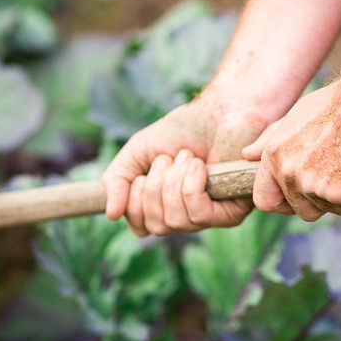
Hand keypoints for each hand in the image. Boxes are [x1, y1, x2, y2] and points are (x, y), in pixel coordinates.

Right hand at [101, 93, 267, 235]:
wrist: (221, 113)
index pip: (140, 227)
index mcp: (163, 206)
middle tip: (169, 159)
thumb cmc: (184, 130)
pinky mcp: (230, 214)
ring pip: (175, 220)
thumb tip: (111, 215)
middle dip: (155, 186)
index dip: (135, 202)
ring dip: (174, 182)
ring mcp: (208, 218)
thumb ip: (118, 179)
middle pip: (156, 226)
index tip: (144, 174)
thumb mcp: (140, 150)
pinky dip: (191, 185)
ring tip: (187, 157)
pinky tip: (199, 167)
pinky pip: (198, 214)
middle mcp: (185, 217)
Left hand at [241, 70, 340, 220]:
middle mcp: (291, 174)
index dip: (283, 204)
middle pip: (305, 211)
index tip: (300, 199)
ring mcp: (317, 186)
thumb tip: (247, 155)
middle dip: (324, 200)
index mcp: (275, 156)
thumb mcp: (297, 115)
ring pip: (337, 210)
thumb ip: (271, 140)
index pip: (265, 201)